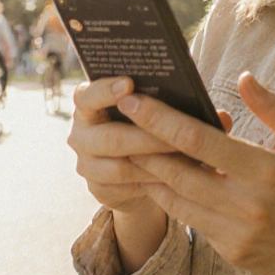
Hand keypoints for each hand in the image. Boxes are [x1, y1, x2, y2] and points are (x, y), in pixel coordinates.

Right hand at [69, 77, 177, 211]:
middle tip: (179, 136)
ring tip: (186, 158)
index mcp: (86, 104)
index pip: (88, 96)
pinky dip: (153, 181)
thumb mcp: (145, 107)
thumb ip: (154, 98)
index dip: (107, 90)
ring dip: (156, 163)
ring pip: (122, 167)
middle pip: (111, 138)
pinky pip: (128, 188)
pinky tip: (176, 177)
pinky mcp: (98, 190)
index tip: (129, 84)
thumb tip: (194, 95)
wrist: (135, 168)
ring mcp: (86, 165)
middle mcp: (80, 134)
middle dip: (148, 137)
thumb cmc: (144, 124)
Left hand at [120, 72, 274, 274]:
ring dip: (149, 173)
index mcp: (266, 169)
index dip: (162, 120)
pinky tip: (157, 178)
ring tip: (128, 148)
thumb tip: (244, 77)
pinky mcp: (228, 250)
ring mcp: (236, 231)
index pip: (200, 141)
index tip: (136, 102)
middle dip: (142, 146)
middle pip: (178, 171)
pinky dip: (169, 198)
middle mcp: (247, 203)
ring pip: (176, 199)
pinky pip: (189, 219)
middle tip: (119, 123)